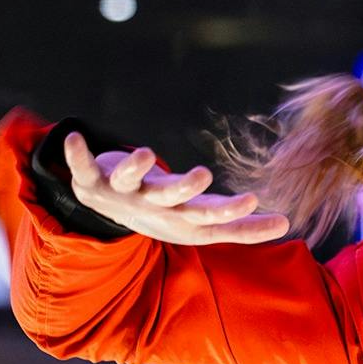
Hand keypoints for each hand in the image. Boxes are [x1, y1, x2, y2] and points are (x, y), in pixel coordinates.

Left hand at [62, 132, 290, 245]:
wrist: (111, 214)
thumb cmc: (167, 214)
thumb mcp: (203, 223)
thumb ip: (243, 226)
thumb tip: (287, 225)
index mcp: (181, 221)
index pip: (210, 221)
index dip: (230, 214)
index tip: (253, 200)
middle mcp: (155, 209)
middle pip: (172, 202)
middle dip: (186, 190)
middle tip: (204, 176)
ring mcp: (125, 195)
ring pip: (133, 181)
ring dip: (137, 167)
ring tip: (145, 153)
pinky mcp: (96, 180)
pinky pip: (84, 167)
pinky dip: (76, 155)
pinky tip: (74, 136)